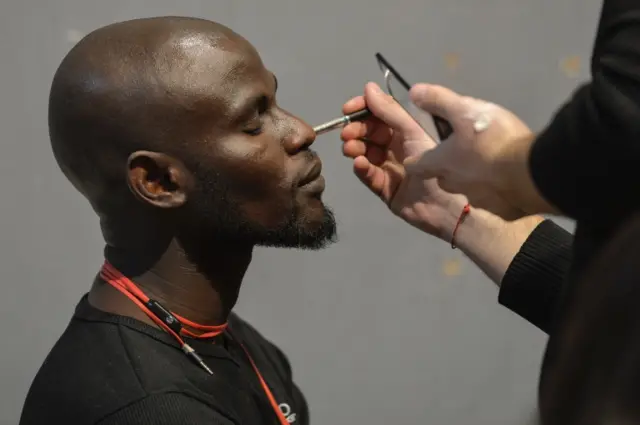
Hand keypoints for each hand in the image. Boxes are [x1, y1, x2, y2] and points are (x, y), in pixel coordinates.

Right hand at [340, 82, 469, 239]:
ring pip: (366, 154)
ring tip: (350, 148)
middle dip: (356, 130)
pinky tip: (359, 163)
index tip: (348, 108)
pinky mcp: (387, 189)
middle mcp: (398, 147)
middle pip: (370, 133)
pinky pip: (370, 176)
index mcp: (408, 130)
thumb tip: (368, 88)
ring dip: (356, 148)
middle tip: (347, 133)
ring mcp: (391, 168)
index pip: (381, 114)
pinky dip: (362, 168)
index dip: (364, 109)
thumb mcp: (414, 130)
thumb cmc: (439, 160)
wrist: (450, 202)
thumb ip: (390, 111)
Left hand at [404, 84, 535, 219]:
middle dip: (448, 168)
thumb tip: (413, 93)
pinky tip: (511, 180)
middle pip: (442, 178)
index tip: (418, 156)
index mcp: (442, 163)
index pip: (416, 166)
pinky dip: (499, 191)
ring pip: (469, 189)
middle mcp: (454, 185)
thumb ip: (439, 101)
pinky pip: (496, 200)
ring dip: (475, 179)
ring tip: (491, 165)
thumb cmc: (493, 140)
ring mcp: (479, 201)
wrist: (532, 175)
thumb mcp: (464, 111)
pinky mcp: (503, 211)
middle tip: (462, 154)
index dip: (415, 160)